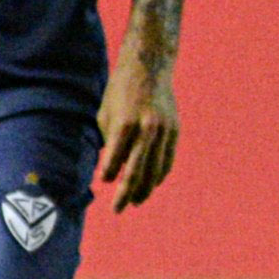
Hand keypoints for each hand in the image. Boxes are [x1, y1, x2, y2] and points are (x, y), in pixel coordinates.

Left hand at [97, 52, 178, 211]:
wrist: (148, 69)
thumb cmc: (119, 92)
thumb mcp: (106, 114)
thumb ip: (108, 142)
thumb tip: (109, 171)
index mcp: (126, 124)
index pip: (116, 158)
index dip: (109, 173)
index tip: (103, 183)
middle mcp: (147, 129)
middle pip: (138, 169)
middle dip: (127, 192)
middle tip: (118, 209)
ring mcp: (164, 131)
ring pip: (155, 169)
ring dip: (145, 189)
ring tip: (135, 202)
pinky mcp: (175, 131)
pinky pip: (167, 160)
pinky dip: (159, 175)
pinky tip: (151, 185)